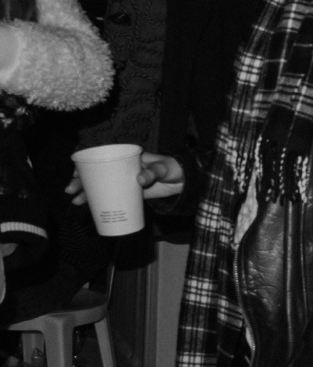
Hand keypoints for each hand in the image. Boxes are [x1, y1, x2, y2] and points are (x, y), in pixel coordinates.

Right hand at [67, 151, 185, 203]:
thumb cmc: (174, 168)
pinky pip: (114, 197)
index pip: (101, 159)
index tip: (76, 173)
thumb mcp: (164, 167)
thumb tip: (140, 179)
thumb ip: (153, 172)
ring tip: (77, 201)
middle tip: (71, 191)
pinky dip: (103, 202)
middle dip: (82, 182)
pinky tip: (92, 208)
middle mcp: (123, 168)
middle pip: (98, 174)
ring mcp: (126, 181)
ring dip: (88, 193)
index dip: (86, 165)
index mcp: (127, 158)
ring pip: (103, 186)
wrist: (186, 180)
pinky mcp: (132, 193)